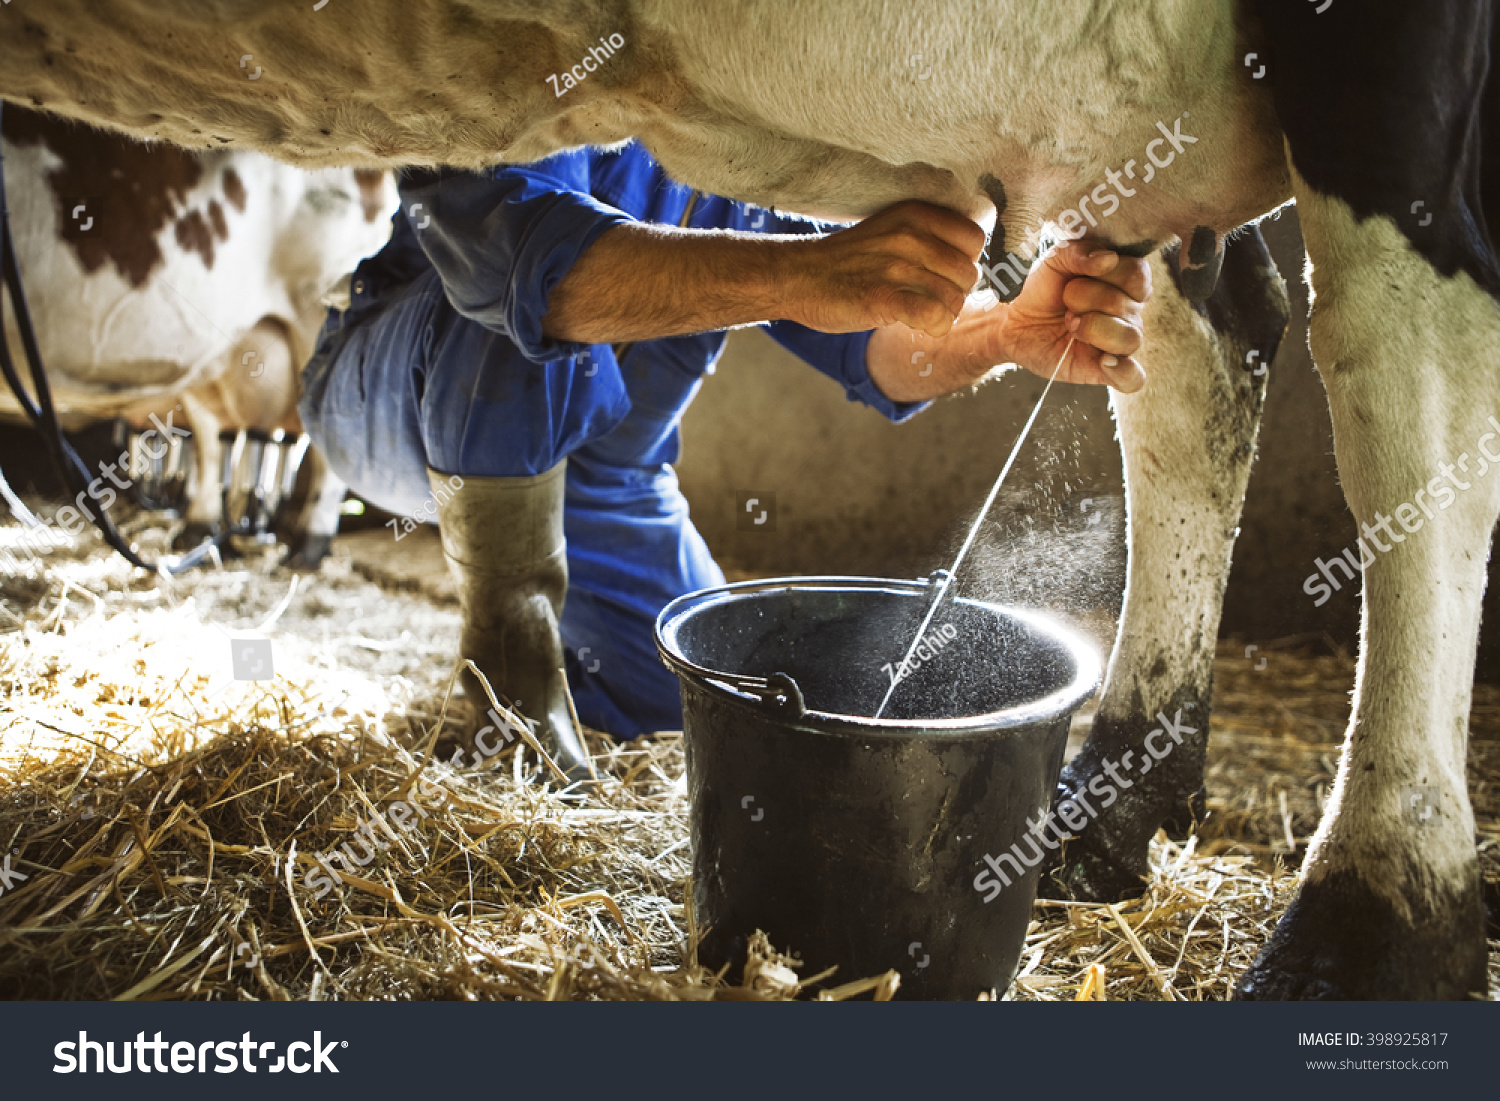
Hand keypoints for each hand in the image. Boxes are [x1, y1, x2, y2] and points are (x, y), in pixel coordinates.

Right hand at [782, 201, 985, 338]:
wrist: (797, 276)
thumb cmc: (847, 261)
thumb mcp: (891, 230)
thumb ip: (929, 238)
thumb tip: (971, 262)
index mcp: (916, 214)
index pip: (974, 239)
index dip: (964, 262)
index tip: (943, 274)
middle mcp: (910, 235)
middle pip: (968, 273)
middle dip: (954, 293)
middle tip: (927, 298)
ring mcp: (897, 266)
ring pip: (954, 299)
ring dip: (942, 314)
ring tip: (917, 311)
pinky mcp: (884, 297)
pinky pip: (935, 316)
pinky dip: (932, 327)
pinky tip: (914, 323)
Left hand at [997, 241, 1150, 391]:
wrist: (1014, 321)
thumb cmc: (1041, 288)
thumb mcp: (1055, 259)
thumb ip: (1080, 251)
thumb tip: (1108, 259)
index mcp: (1125, 281)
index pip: (1137, 275)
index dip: (1108, 274)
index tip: (1078, 276)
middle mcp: (1129, 312)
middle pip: (1127, 305)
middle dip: (1086, 300)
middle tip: (1066, 305)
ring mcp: (1119, 342)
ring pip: (1131, 338)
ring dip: (1094, 328)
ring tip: (1071, 325)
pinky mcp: (1105, 370)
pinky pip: (1133, 378)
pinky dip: (1124, 371)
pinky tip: (1103, 361)